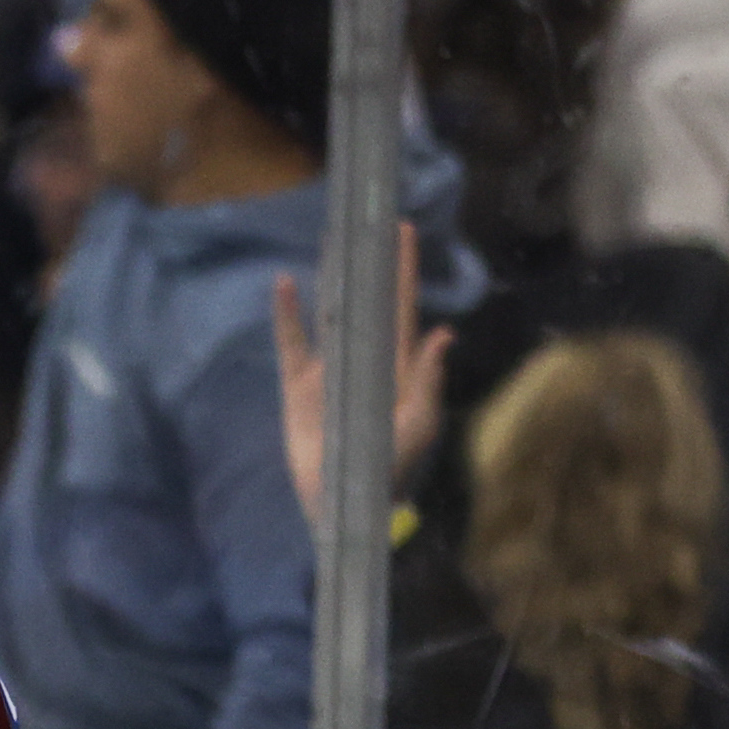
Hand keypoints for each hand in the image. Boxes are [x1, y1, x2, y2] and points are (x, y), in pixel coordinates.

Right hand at [272, 236, 450, 533]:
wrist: (346, 503)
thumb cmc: (392, 469)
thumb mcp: (419, 425)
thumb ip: (428, 381)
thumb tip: (444, 333)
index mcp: (397, 364)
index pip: (402, 307)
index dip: (403, 271)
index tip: (403, 232)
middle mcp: (363, 358)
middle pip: (366, 300)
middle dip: (369, 265)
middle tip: (367, 225)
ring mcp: (330, 369)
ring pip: (330, 313)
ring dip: (331, 279)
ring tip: (330, 243)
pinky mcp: (300, 386)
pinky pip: (293, 343)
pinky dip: (288, 316)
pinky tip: (285, 285)